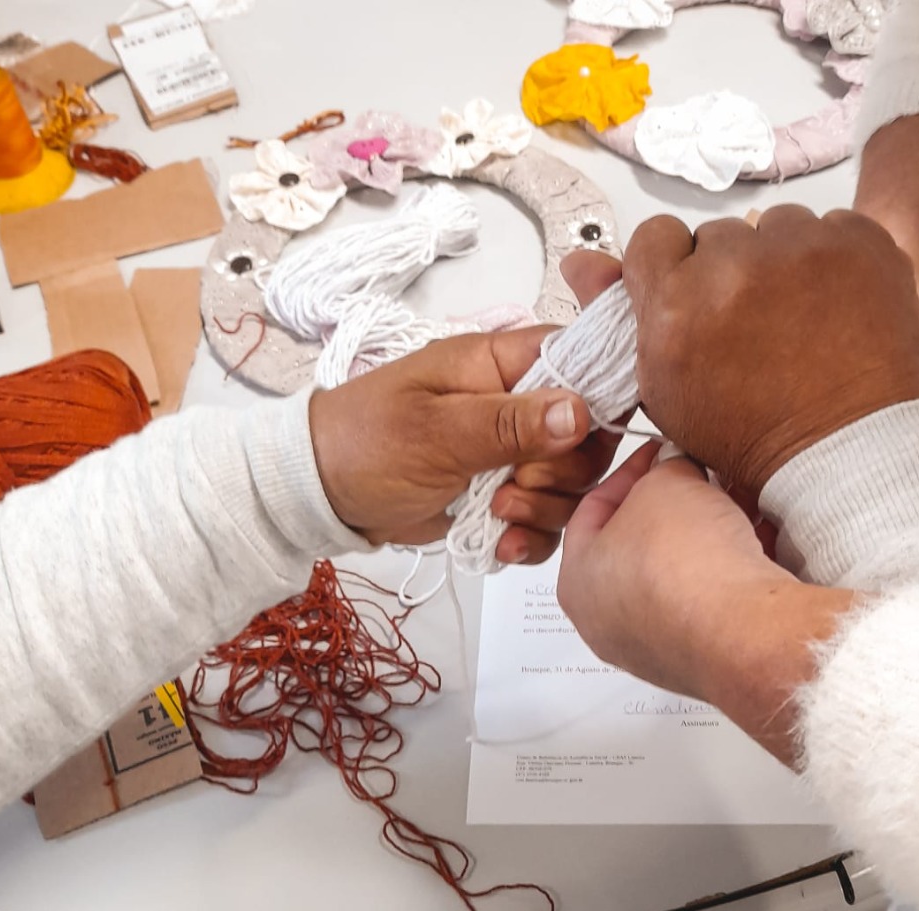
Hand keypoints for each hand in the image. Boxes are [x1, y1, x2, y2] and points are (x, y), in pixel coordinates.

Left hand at [308, 255, 622, 559]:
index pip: (580, 359)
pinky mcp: (505, 495)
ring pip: (571, 483)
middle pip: (587, 433)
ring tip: (497, 515)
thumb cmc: (364, 443)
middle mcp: (517, 404)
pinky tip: (500, 543)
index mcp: (500, 364)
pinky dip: (531, 537)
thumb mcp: (435, 431)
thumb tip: (579, 411)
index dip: (598, 395)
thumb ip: (510, 423)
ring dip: (545, 509)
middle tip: (515, 484)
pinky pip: (546, 518)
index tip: (584, 436)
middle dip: (563, 471)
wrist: (320, 495)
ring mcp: (513, 453)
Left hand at [558, 444, 852, 765]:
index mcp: (578, 583)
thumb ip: (665, 468)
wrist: (741, 630)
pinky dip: (734, 568)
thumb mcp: (666, 482)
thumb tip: (676, 467)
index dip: (629, 472)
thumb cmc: (682, 561)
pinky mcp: (708, 657)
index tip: (659, 454)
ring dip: (708, 535)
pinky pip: (717, 601)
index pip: (592, 512)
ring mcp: (660, 647)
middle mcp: (611, 624)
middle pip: (639, 546)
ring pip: (682, 574)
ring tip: (736, 500)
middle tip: (696, 477)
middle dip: (672, 505)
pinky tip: (761, 537)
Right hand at [625, 206, 918, 496]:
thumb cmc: (756, 432)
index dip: (674, 268)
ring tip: (799, 316)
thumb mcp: (667, 388)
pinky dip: (834, 261)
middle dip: (729, 270)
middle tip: (753, 322)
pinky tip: (835, 307)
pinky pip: (832, 228)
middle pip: (718, 237)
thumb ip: (624, 320)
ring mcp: (802, 246)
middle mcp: (734, 263)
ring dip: (782, 261)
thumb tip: (581, 263)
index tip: (694, 296)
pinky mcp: (859, 240)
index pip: (655, 237)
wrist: (849, 449)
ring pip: (776, 228)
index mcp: (676, 301)